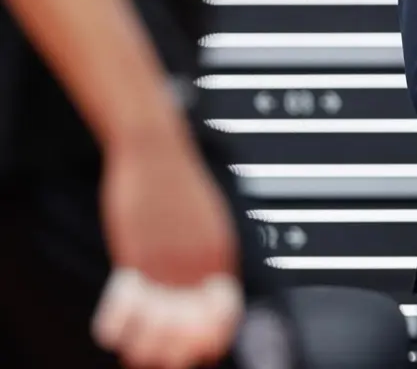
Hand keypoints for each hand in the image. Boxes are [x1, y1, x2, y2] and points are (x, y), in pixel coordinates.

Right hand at [94, 127, 242, 367]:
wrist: (157, 148)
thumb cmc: (177, 182)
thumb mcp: (208, 221)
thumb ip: (210, 255)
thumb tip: (209, 284)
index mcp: (222, 255)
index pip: (226, 317)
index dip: (210, 341)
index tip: (197, 351)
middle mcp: (200, 263)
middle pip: (192, 331)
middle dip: (174, 351)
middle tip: (156, 357)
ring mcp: (169, 260)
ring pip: (158, 326)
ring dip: (142, 345)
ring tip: (131, 350)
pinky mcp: (137, 253)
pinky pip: (127, 304)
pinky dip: (117, 324)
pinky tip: (111, 329)